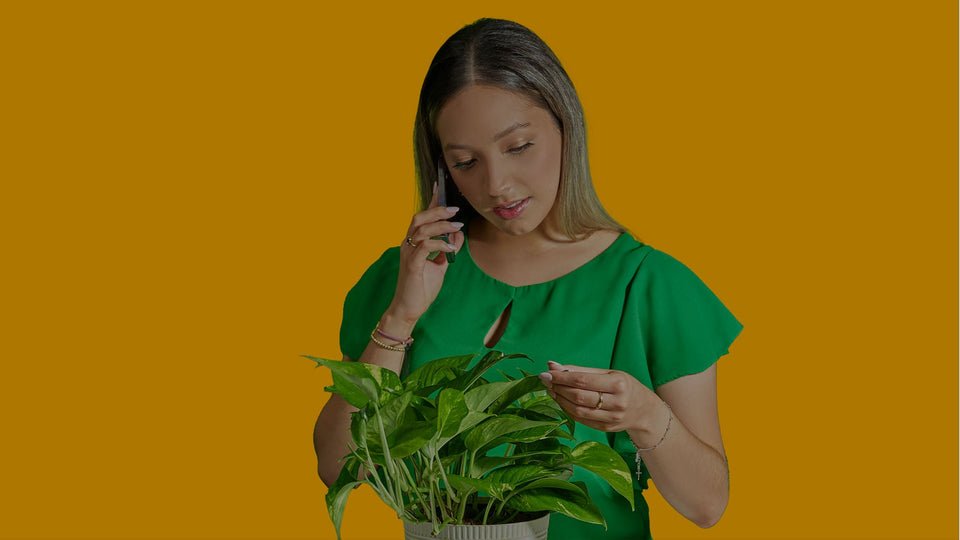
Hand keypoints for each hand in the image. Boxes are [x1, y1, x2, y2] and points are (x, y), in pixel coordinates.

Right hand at [387, 183, 464, 324]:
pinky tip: (450, 249)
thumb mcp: (440, 267)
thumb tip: (458, 236)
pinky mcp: (412, 264)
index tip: (439, 187)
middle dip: (437, 210)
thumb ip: (447, 250)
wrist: (408, 310)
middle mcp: (408, 245)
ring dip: (442, 226)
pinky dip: (440, 244)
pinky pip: (425, 247)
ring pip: (422, 229)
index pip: (422, 218)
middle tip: (455, 210)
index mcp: (414, 244)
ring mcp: (408, 254)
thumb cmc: (421, 289)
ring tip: (457, 227)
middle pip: (419, 218)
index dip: (431, 202)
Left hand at [539, 361, 667, 439]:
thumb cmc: (623, 386)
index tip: (546, 373)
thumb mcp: (607, 373)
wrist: (644, 410)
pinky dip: (567, 410)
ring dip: (560, 400)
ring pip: (578, 411)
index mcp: (618, 383)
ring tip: (551, 390)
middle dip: (558, 388)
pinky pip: (581, 420)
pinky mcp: (606, 429)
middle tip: (545, 380)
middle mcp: (617, 402)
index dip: (561, 377)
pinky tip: (561, 401)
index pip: (582, 380)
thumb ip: (580, 370)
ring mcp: (612, 418)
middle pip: (578, 396)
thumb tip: (552, 365)